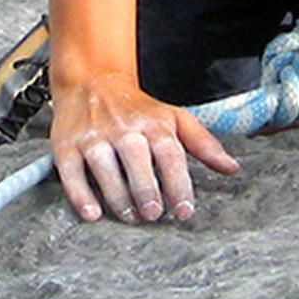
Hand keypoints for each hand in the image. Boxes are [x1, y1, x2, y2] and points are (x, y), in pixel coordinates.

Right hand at [51, 71, 237, 224]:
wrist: (92, 81)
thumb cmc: (137, 108)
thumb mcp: (173, 118)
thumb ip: (203, 143)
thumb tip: (231, 168)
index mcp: (153, 123)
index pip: (170, 155)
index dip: (179, 185)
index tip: (184, 211)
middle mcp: (124, 129)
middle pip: (137, 160)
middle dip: (147, 190)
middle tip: (154, 214)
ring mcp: (94, 137)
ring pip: (105, 168)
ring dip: (118, 197)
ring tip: (131, 216)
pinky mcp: (67, 145)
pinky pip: (72, 172)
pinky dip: (80, 194)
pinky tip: (93, 213)